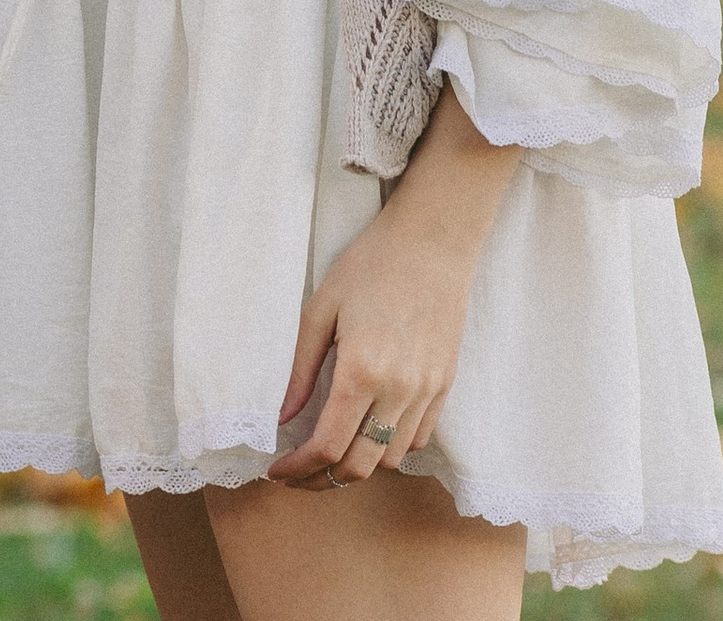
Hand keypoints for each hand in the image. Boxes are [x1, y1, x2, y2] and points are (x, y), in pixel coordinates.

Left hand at [266, 92, 516, 490]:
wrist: (431, 242)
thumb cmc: (370, 265)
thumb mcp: (320, 309)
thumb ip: (300, 370)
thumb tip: (283, 418)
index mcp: (361, 369)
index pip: (327, 446)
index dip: (298, 469)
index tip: (277, 471)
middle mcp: (397, 390)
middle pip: (360, 467)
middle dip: (324, 481)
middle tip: (299, 474)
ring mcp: (426, 392)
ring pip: (390, 460)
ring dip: (359, 465)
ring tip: (332, 450)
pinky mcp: (445, 386)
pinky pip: (418, 440)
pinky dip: (391, 447)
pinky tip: (370, 430)